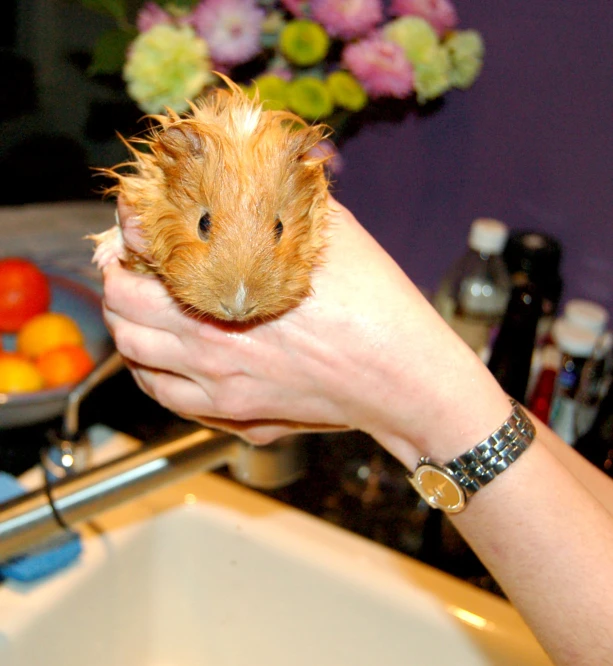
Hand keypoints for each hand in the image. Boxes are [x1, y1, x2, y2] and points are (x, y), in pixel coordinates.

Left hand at [102, 196, 508, 464]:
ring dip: (128, 327)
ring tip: (143, 310)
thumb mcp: (329, 230)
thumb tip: (257, 175)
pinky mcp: (234, 412)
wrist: (400, 374)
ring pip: (134, 356)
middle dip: (118, 282)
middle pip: (122, 309)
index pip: (137, 258)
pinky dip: (149, 372)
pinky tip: (161, 358)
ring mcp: (217, 382)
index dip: (123, 240)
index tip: (131, 233)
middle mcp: (207, 339)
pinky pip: (163, 397)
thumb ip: (280, 202)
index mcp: (225, 285)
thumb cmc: (373, 300)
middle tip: (132, 268)